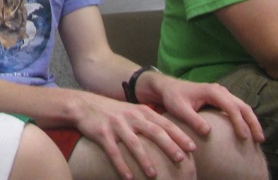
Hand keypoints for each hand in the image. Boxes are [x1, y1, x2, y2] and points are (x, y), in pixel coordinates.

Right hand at [70, 90, 194, 179]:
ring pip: (134, 143)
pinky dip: (121, 165)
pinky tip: (128, 178)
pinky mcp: (102, 134)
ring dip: (145, 159)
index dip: (179, 135)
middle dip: (168, 145)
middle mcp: (131, 117)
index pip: (164, 123)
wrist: (84, 106)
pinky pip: (113, 152)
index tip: (192, 147)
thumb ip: (150, 121)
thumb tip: (172, 136)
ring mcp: (116, 125)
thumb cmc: (113, 112)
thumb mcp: (133, 112)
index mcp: (141, 112)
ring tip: (154, 174)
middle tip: (180, 159)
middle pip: (153, 131)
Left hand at [146, 74, 265, 143]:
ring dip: (251, 121)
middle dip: (253, 122)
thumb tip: (208, 131)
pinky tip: (247, 131)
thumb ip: (193, 119)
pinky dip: (245, 119)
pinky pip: (237, 108)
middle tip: (260, 140)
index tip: (243, 137)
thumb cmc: (173, 97)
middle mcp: (220, 91)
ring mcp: (222, 94)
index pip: (232, 107)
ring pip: (243, 107)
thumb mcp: (179, 109)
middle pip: (243, 106)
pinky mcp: (221, 99)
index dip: (239, 123)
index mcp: (212, 92)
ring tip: (258, 138)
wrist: (168, 87)